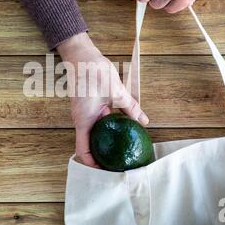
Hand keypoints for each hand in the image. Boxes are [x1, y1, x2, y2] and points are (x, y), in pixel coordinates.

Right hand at [57, 33, 148, 166]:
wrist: (81, 54)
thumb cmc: (93, 71)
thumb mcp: (116, 91)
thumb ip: (130, 107)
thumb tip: (143, 122)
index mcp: (83, 120)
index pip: (83, 151)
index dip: (93, 164)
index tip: (106, 170)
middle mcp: (81, 120)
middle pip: (89, 145)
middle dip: (102, 155)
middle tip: (118, 162)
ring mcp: (84, 114)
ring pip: (93, 134)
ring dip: (105, 141)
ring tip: (121, 148)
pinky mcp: (88, 107)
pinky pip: (96, 123)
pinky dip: (106, 129)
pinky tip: (120, 127)